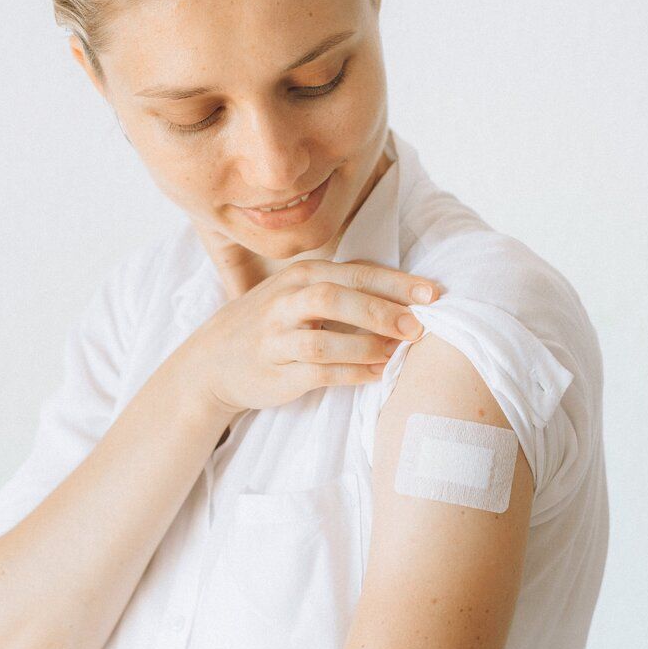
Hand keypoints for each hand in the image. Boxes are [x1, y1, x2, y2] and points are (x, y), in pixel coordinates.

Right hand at [190, 256, 441, 415]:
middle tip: (417, 327)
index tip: (433, 294)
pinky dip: (352, 374)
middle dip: (381, 312)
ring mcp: (278, 339)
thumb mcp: (299, 294)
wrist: (213, 360)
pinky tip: (376, 375)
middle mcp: (286, 302)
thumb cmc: (271, 323)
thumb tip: (407, 297)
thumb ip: (342, 289)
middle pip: (337, 298)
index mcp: (301, 276)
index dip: (396, 283)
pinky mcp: (276, 372)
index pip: (355, 273)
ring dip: (366, 348)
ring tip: (396, 354)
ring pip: (325, 341)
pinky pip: (319, 373)